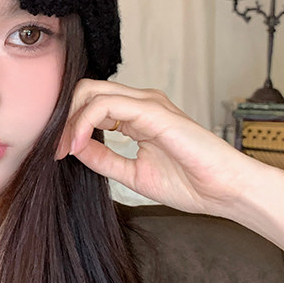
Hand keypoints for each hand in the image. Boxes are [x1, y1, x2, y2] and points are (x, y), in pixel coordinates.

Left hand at [55, 80, 266, 218]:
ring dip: (71, 120)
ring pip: (92, 92)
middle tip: (57, 149)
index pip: (91, 103)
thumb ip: (105, 159)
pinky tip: (80, 145)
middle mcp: (141, 104)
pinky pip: (107, 105)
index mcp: (137, 116)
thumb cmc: (190, 183)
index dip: (69, 125)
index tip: (58, 153)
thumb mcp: (133, 174)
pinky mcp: (154, 111)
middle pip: (86, 90)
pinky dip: (85, 122)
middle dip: (65, 117)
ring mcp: (148, 104)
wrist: (226, 192)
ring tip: (65, 149)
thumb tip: (75, 148)